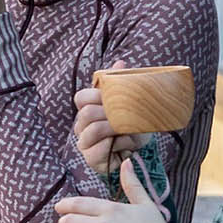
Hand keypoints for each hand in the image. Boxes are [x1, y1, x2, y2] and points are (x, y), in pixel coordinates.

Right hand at [73, 59, 152, 175]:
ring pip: (91, 131)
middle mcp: (81, 127)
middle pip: (86, 114)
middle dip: (109, 114)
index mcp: (87, 110)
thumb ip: (120, 82)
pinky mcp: (92, 159)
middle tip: (126, 116)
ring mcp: (84, 144)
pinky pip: (99, 149)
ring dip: (114, 129)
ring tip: (128, 130)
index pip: (81, 98)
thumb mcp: (128, 100)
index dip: (97, 96)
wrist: (141, 146)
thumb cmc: (131, 121)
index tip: (115, 98)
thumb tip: (121, 62)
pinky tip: (129, 143)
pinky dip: (118, 144)